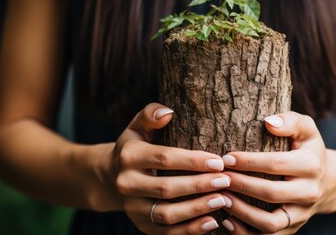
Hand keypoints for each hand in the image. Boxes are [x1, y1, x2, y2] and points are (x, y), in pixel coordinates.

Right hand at [101, 103, 232, 233]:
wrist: (109, 178)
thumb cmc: (134, 148)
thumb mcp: (137, 128)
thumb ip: (150, 115)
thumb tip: (168, 112)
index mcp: (129, 157)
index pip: (164, 159)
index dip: (193, 161)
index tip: (219, 162)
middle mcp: (126, 184)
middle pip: (167, 188)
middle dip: (199, 186)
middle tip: (226, 181)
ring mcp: (132, 208)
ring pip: (167, 214)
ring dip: (197, 209)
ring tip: (222, 200)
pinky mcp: (141, 225)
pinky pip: (167, 232)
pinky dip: (189, 230)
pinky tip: (211, 222)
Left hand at [218, 112, 335, 233]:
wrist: (327, 180)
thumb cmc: (306, 149)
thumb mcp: (305, 129)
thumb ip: (290, 120)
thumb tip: (268, 122)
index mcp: (312, 165)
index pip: (277, 164)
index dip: (249, 162)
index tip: (226, 158)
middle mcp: (309, 192)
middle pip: (271, 194)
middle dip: (241, 186)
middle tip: (219, 178)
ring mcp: (302, 214)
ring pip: (270, 223)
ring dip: (242, 212)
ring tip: (221, 199)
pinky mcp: (293, 228)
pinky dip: (246, 233)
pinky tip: (227, 221)